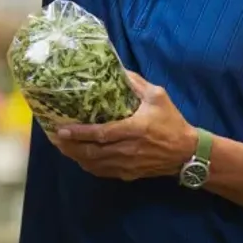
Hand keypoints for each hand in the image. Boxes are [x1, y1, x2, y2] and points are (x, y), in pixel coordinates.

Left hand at [50, 71, 197, 180]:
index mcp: (134, 129)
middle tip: (55, 138)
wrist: (187, 153)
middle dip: (70, 147)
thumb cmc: (172, 122)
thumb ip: (136, 83)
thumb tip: (117, 68)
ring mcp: (127, 165)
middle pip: (91, 153)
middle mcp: (127, 150)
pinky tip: (79, 157)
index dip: (79, 133)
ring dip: (75, 156)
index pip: (101, 134)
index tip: (61, 129)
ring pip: (94, 165)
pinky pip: (102, 172)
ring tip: (61, 146)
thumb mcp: (158, 97)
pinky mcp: (128, 174)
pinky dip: (87, 166)